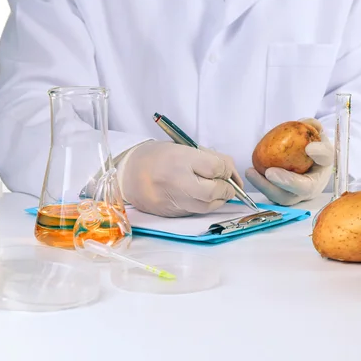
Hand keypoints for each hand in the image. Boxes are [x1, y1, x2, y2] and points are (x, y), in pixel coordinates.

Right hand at [117, 141, 242, 216]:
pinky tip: (200, 197)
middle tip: (228, 185)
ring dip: (218, 200)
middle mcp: (176, 181)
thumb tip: (231, 173)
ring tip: (217, 191)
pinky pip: (195, 212)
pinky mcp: (171, 213)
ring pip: (207, 206)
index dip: (227, 169)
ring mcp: (173, 200)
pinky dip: (203, 205)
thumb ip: (209, 157)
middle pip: (213, 192)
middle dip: (226, 189)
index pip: (215, 168)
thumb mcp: (183, 147)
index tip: (225, 169)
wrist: (128, 173)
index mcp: (179, 158)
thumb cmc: (158, 156)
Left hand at [245, 118, 333, 205]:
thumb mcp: (314, 134)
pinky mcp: (281, 195)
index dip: (320, 154)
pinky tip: (250, 173)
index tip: (310, 148)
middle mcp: (312, 186)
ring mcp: (296, 194)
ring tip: (251, 172)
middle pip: (303, 189)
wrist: (304, 161)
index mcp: (323, 167)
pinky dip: (260, 184)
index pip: (325, 160)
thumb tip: (306, 123)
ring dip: (266, 187)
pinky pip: (271, 194)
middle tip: (270, 172)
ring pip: (283, 197)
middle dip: (286, 182)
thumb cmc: (311, 147)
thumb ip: (311, 126)